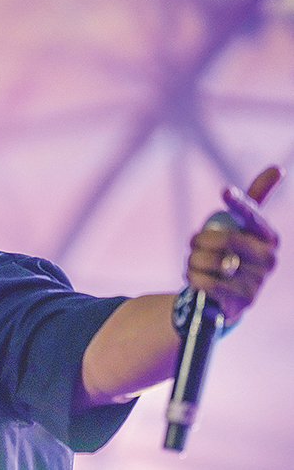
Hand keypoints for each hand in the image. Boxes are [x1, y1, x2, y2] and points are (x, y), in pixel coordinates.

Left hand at [186, 166, 280, 324]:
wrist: (224, 296)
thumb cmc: (232, 253)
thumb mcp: (241, 227)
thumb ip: (254, 198)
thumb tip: (277, 168)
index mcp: (268, 237)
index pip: (252, 216)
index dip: (239, 204)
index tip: (225, 191)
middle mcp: (268, 258)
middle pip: (224, 240)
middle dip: (199, 240)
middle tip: (193, 243)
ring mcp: (258, 280)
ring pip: (211, 261)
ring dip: (192, 260)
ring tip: (193, 262)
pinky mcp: (242, 300)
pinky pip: (207, 283)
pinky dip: (193, 277)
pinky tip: (193, 277)